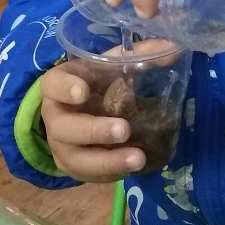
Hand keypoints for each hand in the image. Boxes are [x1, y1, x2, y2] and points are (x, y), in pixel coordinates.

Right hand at [40, 62, 144, 181]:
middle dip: (93, 131)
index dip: (64, 88)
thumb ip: (141, 55)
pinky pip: (88, 175)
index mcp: (60, 85)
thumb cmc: (99, 81)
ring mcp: (61, 145)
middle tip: (123, 130)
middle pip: (63, 128)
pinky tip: (134, 168)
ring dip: (106, 161)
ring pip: (75, 158)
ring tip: (137, 158)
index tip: (83, 91)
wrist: (86, 108)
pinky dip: (111, 173)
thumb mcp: (115, 63)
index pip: (52, 85)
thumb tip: (172, 49)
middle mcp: (55, 117)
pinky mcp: (74, 166)